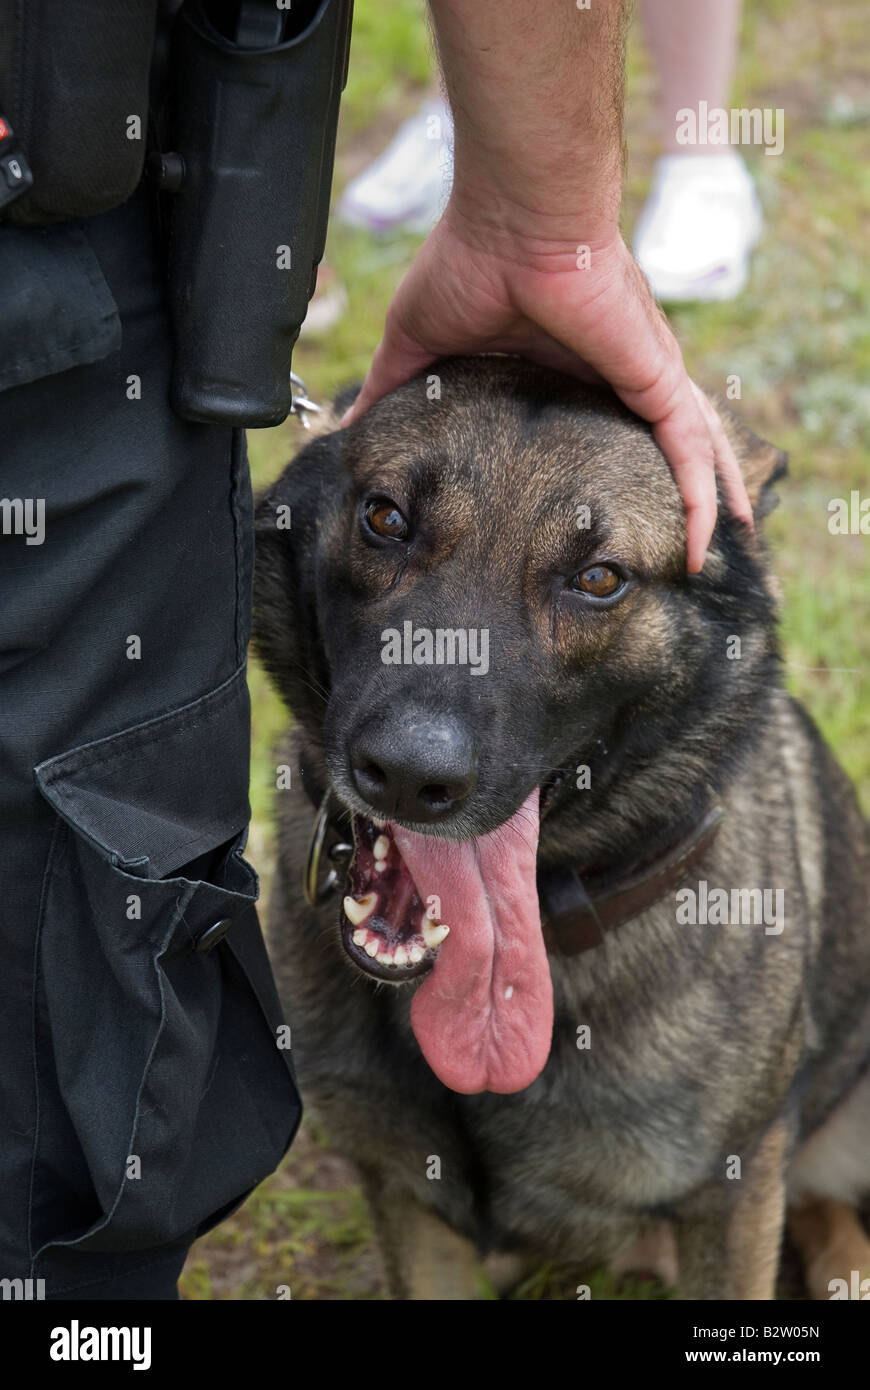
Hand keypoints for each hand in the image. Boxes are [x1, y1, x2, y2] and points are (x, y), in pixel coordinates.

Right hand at [341, 206, 752, 571]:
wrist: (512, 217)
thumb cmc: (467, 260)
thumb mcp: (418, 344)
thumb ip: (394, 389)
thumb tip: (348, 429)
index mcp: (565, 367)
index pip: (598, 427)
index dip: (608, 468)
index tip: (603, 518)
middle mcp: (614, 374)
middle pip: (658, 444)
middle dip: (678, 491)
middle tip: (684, 544)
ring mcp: (641, 376)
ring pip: (690, 451)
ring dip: (708, 500)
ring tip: (720, 549)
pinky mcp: (656, 377)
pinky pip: (691, 445)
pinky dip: (704, 492)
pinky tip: (710, 536)